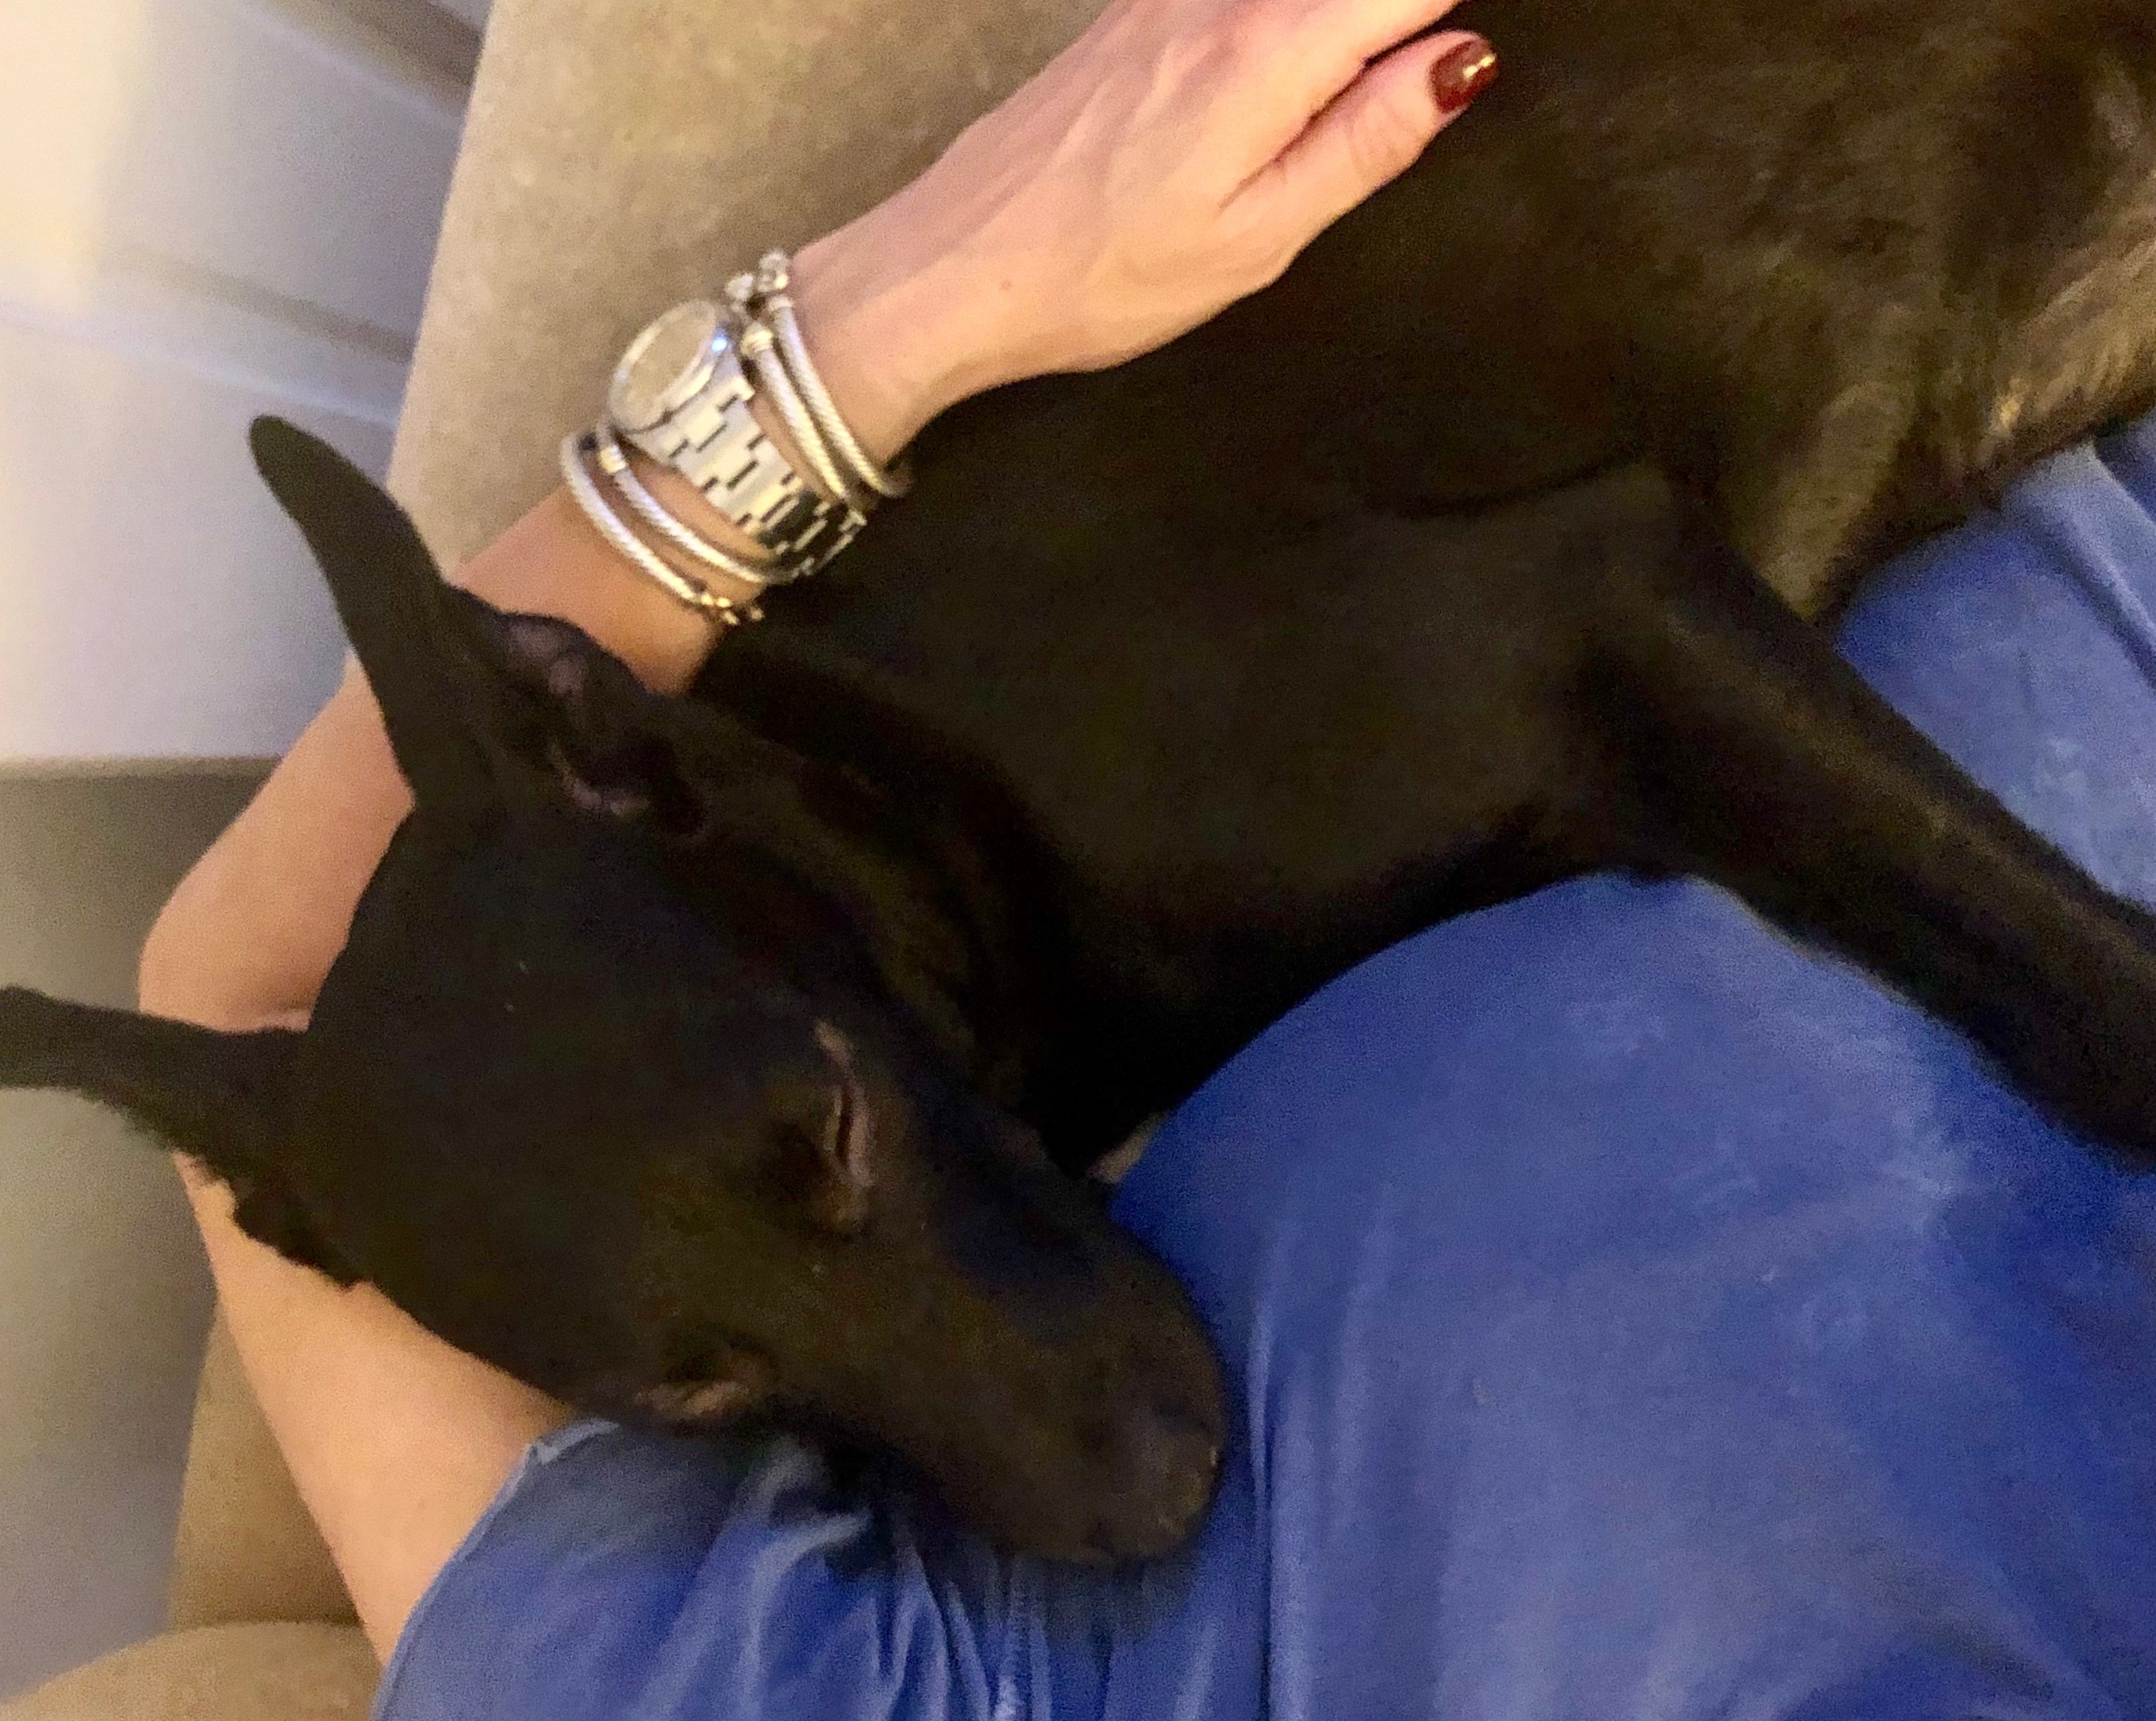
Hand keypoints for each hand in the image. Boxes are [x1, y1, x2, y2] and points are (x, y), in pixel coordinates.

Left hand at [790, 0, 1495, 459]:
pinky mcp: (1132, 9)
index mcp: (1269, 52)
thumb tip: (1459, 62)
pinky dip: (1280, 22)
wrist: (957, 267)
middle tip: (1405, 92)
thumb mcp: (1258, 237)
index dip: (1447, 18)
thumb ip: (1365, 140)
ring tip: (1365, 72)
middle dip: (1397, 16)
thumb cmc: (1102, 275)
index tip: (1465, 60)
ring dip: (1341, 26)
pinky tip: (1284, 78)